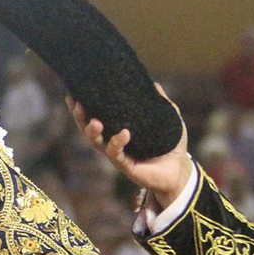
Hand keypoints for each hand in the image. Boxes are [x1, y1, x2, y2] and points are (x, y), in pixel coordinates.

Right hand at [67, 87, 192, 204]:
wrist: (180, 171)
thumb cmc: (171, 145)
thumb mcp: (168, 119)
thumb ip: (161, 102)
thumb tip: (153, 83)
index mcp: (117, 130)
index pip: (95, 117)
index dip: (82, 108)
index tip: (72, 95)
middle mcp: (113, 143)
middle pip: (88, 130)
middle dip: (80, 118)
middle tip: (78, 104)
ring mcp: (118, 155)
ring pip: (98, 144)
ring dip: (92, 132)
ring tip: (95, 122)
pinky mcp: (127, 167)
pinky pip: (117, 155)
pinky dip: (118, 143)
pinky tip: (124, 133)